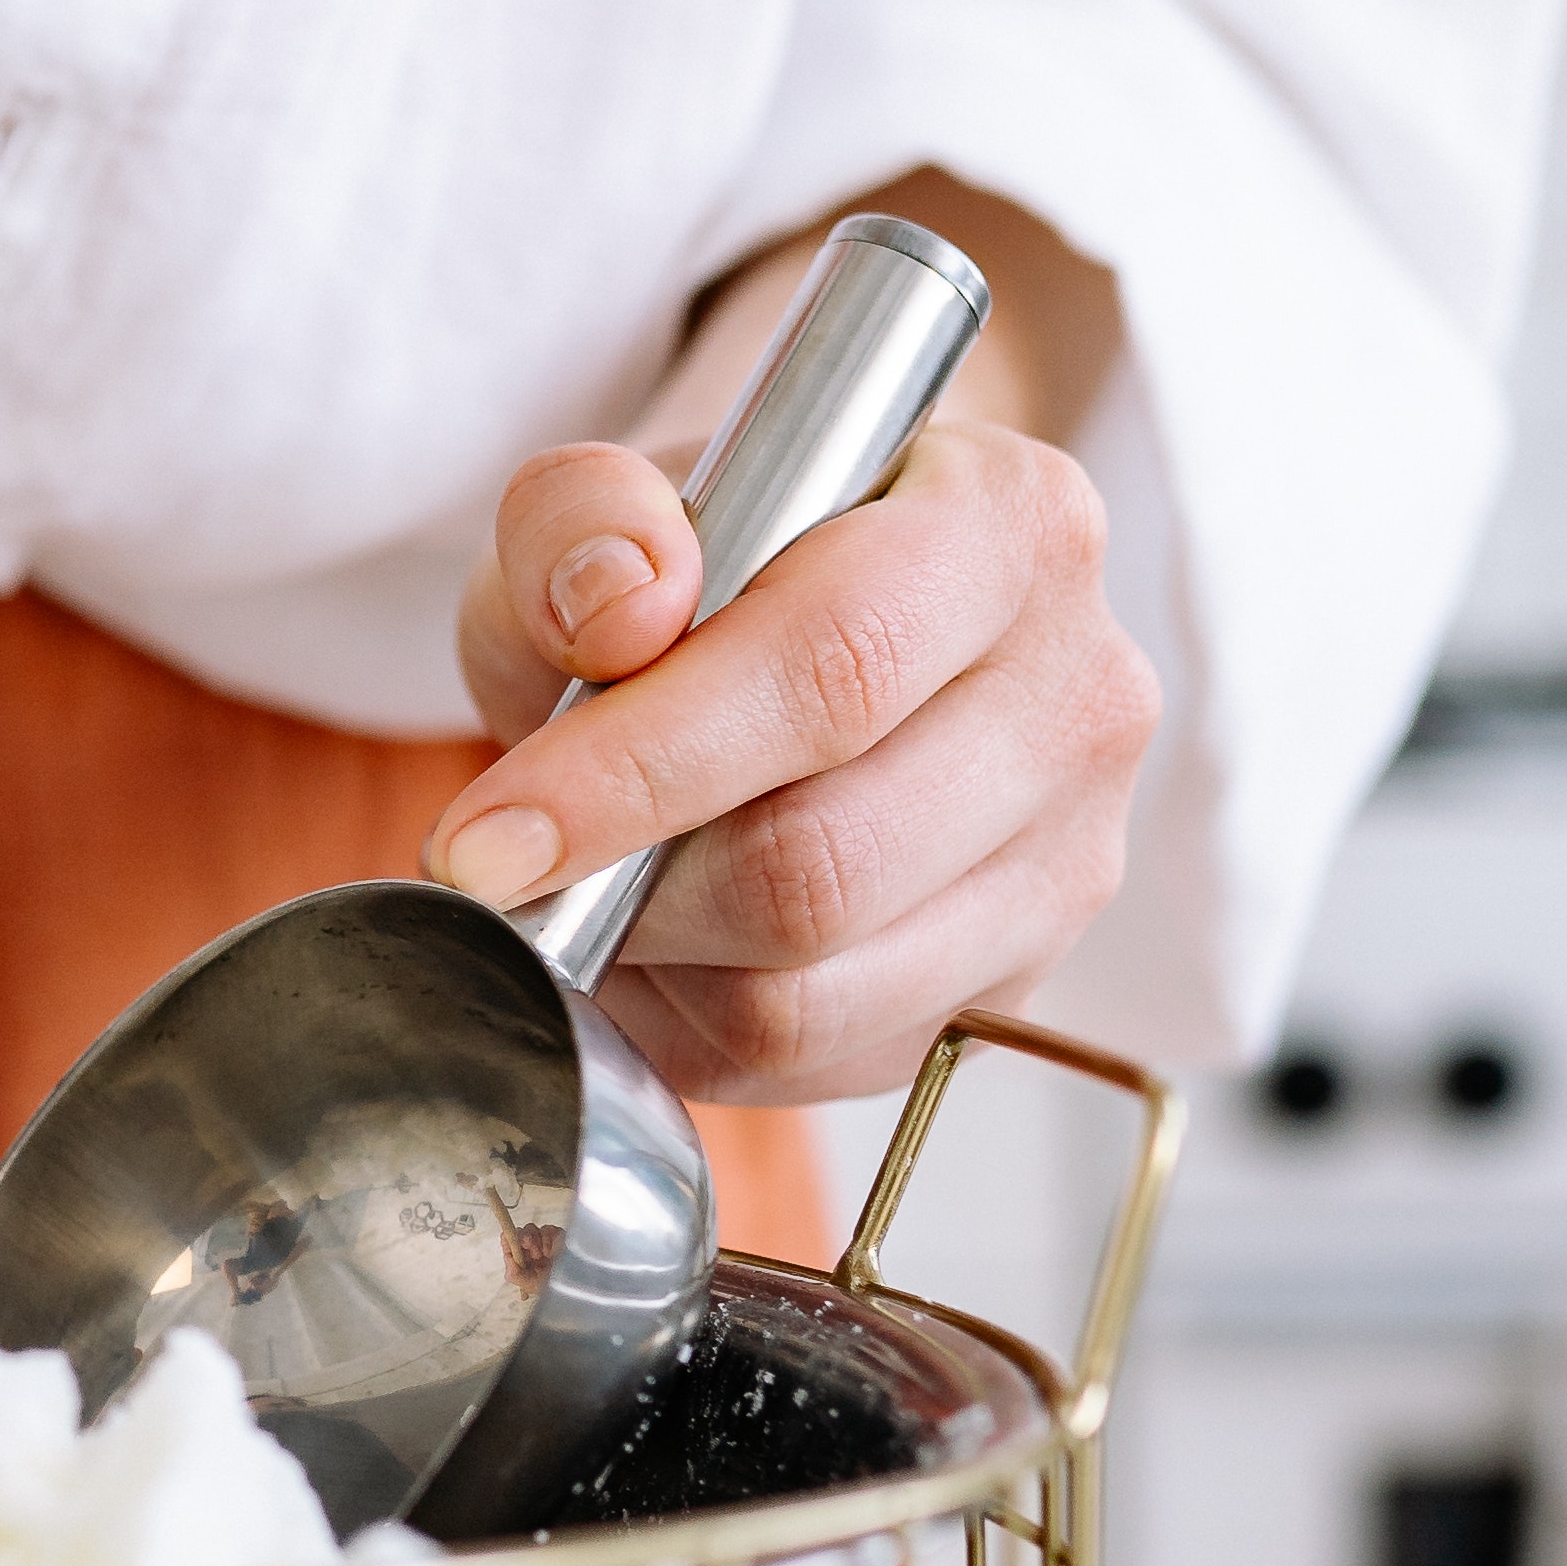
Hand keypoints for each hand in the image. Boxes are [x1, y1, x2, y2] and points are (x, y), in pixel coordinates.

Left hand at [425, 176, 1155, 1105]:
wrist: (811, 634)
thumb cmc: (708, 566)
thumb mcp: (608, 504)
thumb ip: (585, 519)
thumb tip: (619, 607)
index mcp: (1008, 525)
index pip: (830, 671)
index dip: (638, 770)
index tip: (487, 835)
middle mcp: (1079, 696)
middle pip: (824, 863)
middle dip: (629, 885)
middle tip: (521, 866)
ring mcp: (1068, 859)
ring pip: (815, 991)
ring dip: (656, 960)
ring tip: (599, 884)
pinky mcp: (1018, 985)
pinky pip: (819, 1061)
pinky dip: (699, 1020)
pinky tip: (667, 938)